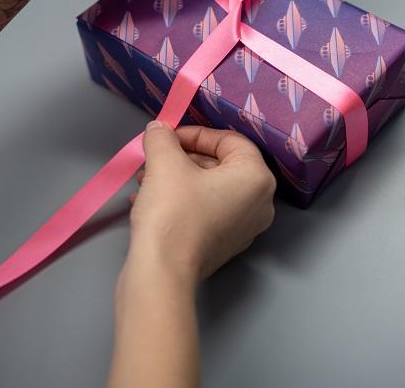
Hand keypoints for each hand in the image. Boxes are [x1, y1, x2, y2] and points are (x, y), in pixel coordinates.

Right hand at [127, 121, 275, 282]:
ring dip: (176, 177)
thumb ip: (162, 138)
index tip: (168, 136)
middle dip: (182, 156)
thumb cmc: (172, 214)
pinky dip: (180, 199)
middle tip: (155, 156)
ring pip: (209, 187)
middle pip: (220, 163)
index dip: (195, 133)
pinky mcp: (224, 245)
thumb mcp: (165, 162)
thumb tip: (158, 129)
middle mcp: (259, 203)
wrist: (161, 273)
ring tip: (145, 178)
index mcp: (256, 178)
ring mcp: (243, 227)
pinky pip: (205, 209)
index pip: (229, 140)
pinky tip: (148, 198)